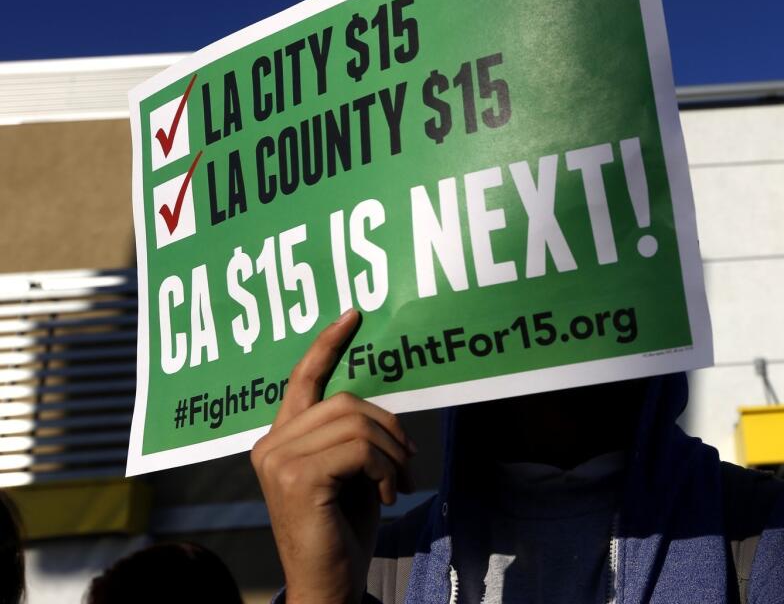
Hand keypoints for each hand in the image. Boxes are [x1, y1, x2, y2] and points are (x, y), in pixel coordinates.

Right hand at [251, 310, 416, 603]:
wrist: (329, 584)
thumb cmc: (342, 531)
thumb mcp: (348, 473)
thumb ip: (349, 436)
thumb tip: (381, 410)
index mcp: (281, 439)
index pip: (302, 378)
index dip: (328, 343)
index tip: (354, 314)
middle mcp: (270, 445)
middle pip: (347, 401)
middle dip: (390, 428)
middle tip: (406, 464)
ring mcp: (278, 460)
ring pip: (357, 422)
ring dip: (392, 452)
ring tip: (397, 483)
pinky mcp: (297, 477)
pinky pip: (361, 448)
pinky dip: (385, 469)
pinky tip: (385, 496)